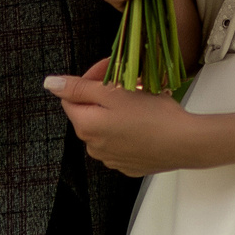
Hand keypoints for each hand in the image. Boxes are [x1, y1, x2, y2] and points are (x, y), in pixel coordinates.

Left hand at [47, 60, 211, 175]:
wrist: (185, 143)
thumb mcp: (112, 93)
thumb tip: (49, 84)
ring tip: (141, 100)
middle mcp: (92, 147)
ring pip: (106, 127)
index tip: (110, 69)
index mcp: (85, 126)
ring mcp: (111, 159)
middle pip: (89, 112)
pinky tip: (146, 121)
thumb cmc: (151, 115)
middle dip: (104, 94)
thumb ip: (78, 88)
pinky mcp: (129, 165)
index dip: (90, 78)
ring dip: (117, 112)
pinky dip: (128, 129)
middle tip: (128, 81)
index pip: (71, 97)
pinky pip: (121, 142)